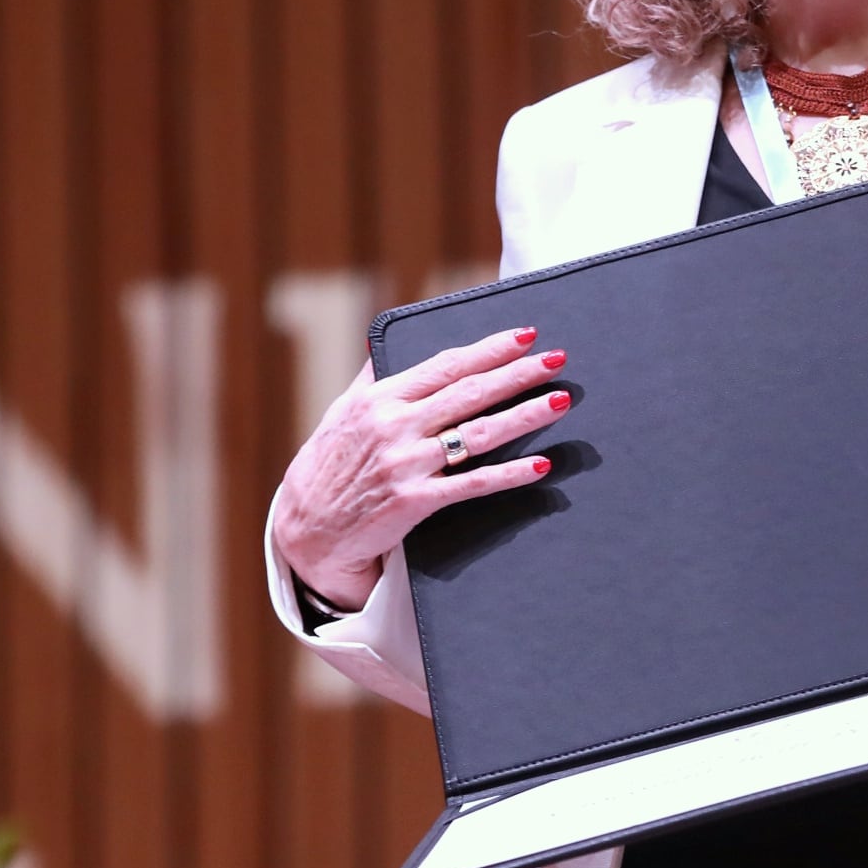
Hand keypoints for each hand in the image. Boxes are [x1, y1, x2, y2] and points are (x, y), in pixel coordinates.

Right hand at [272, 327, 570, 610]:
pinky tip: (540, 465)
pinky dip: (508, 474)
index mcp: (380, 398)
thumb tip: (388, 343)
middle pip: (469, 394)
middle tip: (557, 359)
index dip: (488, 349)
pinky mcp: (414, 502)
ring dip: (524, 416)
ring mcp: (406, 464)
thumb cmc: (327, 467)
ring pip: (478, 434)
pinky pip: (472, 485)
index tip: (524, 336)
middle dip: (518, 374)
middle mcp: (394, 426)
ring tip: (560, 401)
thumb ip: (372, 378)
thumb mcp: (341, 412)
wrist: (307, 530)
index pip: (445, 365)